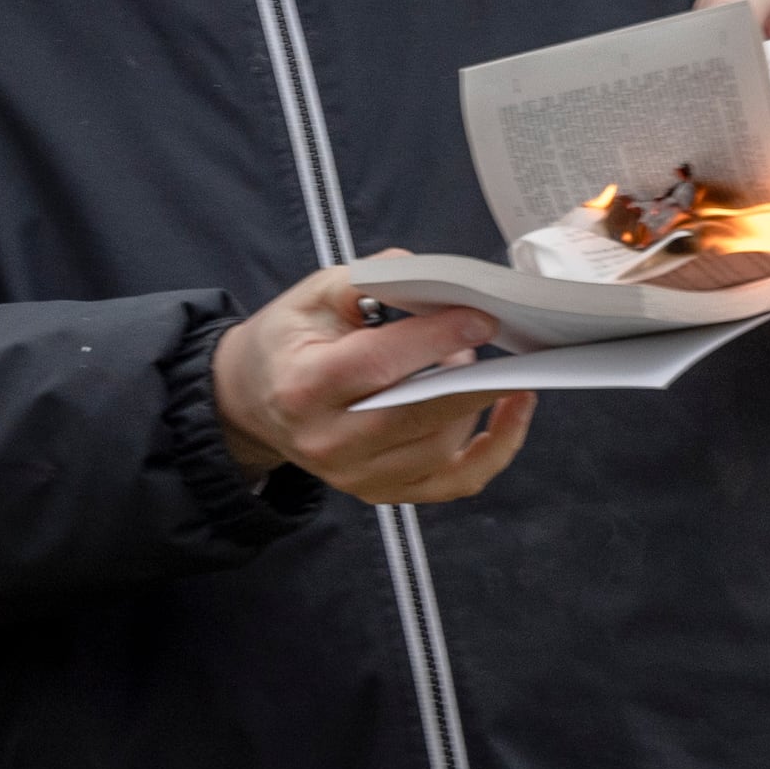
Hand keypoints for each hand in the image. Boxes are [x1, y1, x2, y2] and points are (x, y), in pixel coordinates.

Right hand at [213, 269, 535, 503]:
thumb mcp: (311, 296)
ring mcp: (357, 476)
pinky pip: (456, 480)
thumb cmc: (288, 343)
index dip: (433, 340)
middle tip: (510, 345)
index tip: (479, 316)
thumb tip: (431, 277)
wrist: (254, 401)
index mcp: (303, 386)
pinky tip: (515, 408)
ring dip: (474, 403)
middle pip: (415, 415)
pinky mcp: (383, 492)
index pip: (376, 365)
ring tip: (480, 363)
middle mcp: (328, 441)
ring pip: (440, 447)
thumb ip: (369, 279)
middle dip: (471, 379)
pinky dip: (497, 448)